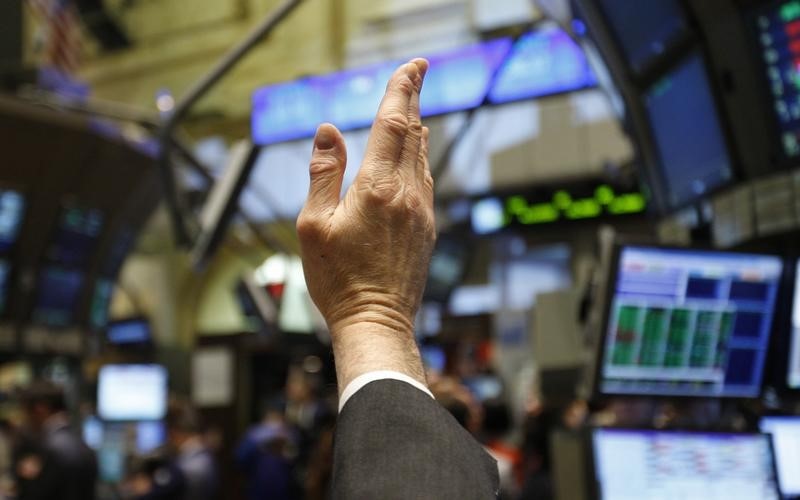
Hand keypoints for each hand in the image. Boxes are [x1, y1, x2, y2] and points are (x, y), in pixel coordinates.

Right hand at [297, 59, 434, 389]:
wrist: (377, 323)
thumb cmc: (339, 280)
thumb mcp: (314, 225)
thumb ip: (323, 172)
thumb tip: (329, 130)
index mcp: (378, 188)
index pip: (394, 123)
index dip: (403, 89)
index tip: (413, 65)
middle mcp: (408, 195)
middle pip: (413, 134)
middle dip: (412, 101)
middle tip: (414, 75)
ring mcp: (422, 213)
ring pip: (423, 158)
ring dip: (416, 130)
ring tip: (412, 111)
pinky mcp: (427, 229)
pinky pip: (426, 182)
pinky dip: (419, 159)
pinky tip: (415, 158)